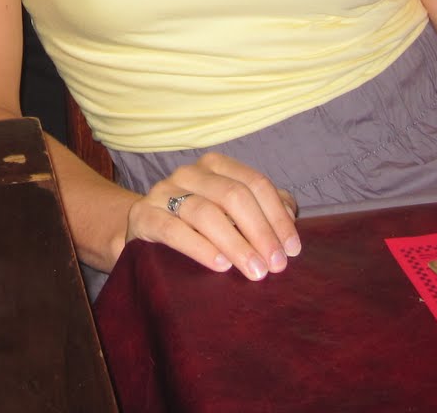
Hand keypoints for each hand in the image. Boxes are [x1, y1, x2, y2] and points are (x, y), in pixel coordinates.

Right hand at [124, 152, 300, 278]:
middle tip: (277, 265)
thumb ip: (262, 208)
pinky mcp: (144, 216)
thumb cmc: (198, 224)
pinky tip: (219, 264)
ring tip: (255, 271)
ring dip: (236, 244)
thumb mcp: (230, 213)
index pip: (255, 184)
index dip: (277, 216)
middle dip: (260, 232)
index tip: (292, 250)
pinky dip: (199, 247)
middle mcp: (189, 173)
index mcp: (216, 166)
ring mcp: (164, 192)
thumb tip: (290, 213)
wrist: (145, 230)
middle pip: (233, 195)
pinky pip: (173, 229)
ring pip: (205, 212)